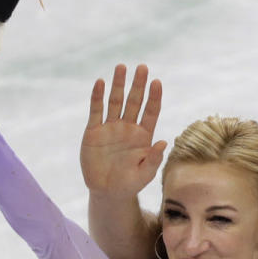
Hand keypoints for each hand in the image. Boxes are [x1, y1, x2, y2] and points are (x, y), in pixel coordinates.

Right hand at [82, 64, 165, 199]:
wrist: (107, 191)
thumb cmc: (130, 183)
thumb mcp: (144, 174)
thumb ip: (153, 159)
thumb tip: (163, 143)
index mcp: (143, 136)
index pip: (151, 112)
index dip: (154, 97)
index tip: (157, 83)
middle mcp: (128, 128)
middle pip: (135, 101)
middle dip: (138, 85)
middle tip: (142, 67)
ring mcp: (111, 128)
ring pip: (115, 101)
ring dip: (118, 84)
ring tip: (121, 67)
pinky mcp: (94, 131)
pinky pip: (96, 111)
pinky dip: (98, 97)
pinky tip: (101, 82)